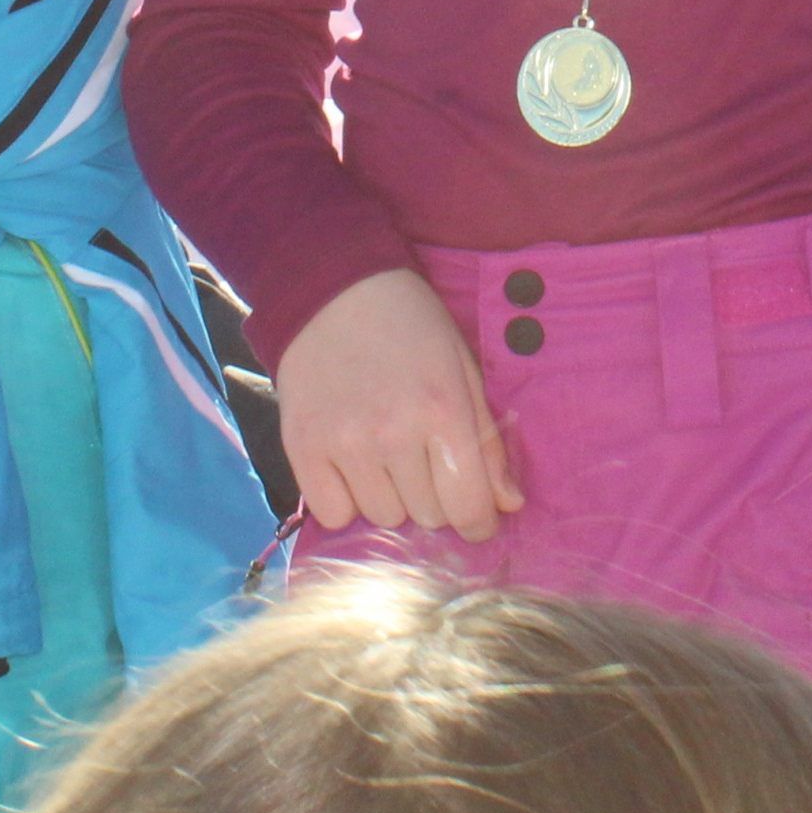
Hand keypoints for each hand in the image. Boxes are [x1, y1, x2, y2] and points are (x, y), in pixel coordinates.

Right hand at [274, 266, 523, 541]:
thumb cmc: (411, 325)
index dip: (479, 522)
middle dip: (435, 498)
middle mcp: (393, 433)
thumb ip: (488, 440)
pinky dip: (346, 500)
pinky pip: (334, 514)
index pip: (469, 508)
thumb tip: (508, 505)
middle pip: (428, 516)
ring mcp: (344, 443)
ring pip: (383, 517)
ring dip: (391, 497)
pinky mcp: (302, 448)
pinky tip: (351, 465)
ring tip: (385, 452)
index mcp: (443, 410)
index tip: (475, 515)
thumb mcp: (463, 369)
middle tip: (424, 458)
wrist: (334, 290)